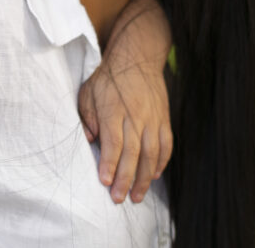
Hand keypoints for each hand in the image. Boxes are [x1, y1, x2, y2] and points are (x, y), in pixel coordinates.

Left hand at [78, 0, 172, 203]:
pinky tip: (155, 176)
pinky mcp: (163, 118)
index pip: (113, 141)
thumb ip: (88, 116)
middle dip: (126, 178)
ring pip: (152, 152)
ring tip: (137, 196)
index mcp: (114, 109)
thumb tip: (90, 139)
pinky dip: (162, 162)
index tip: (104, 181)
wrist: (137, 57)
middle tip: (118, 198)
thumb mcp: (88, 92)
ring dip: (145, 177)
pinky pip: (166, 144)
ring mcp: (153, 118)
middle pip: (133, 152)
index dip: (109, 163)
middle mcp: (136, 115)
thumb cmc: (108, 77)